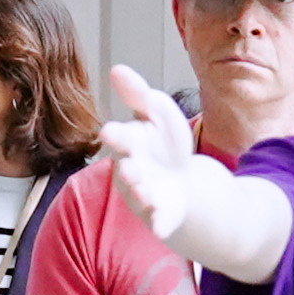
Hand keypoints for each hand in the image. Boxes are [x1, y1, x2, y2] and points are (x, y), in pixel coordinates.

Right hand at [97, 67, 215, 239]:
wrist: (182, 181)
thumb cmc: (162, 144)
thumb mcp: (156, 113)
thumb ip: (137, 95)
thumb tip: (116, 68)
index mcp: (129, 143)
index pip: (120, 138)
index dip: (117, 136)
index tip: (111, 132)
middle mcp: (131, 169)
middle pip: (126, 169)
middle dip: (127, 168)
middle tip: (129, 167)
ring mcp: (144, 194)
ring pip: (139, 195)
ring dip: (140, 193)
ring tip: (144, 189)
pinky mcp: (160, 214)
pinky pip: (157, 221)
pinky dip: (158, 223)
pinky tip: (161, 226)